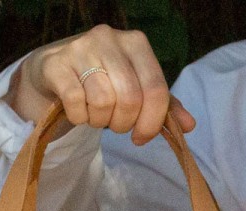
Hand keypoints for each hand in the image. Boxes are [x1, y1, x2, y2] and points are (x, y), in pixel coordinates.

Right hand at [11, 25, 195, 144]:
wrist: (55, 70)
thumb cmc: (103, 82)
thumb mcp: (138, 90)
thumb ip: (164, 106)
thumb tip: (190, 125)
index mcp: (136, 43)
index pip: (156, 89)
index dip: (152, 122)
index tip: (141, 137)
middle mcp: (109, 38)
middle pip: (130, 98)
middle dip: (124, 123)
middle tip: (115, 124)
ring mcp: (80, 47)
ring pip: (103, 101)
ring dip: (100, 121)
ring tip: (96, 114)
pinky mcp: (56, 64)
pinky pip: (76, 103)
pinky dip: (79, 117)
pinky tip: (78, 111)